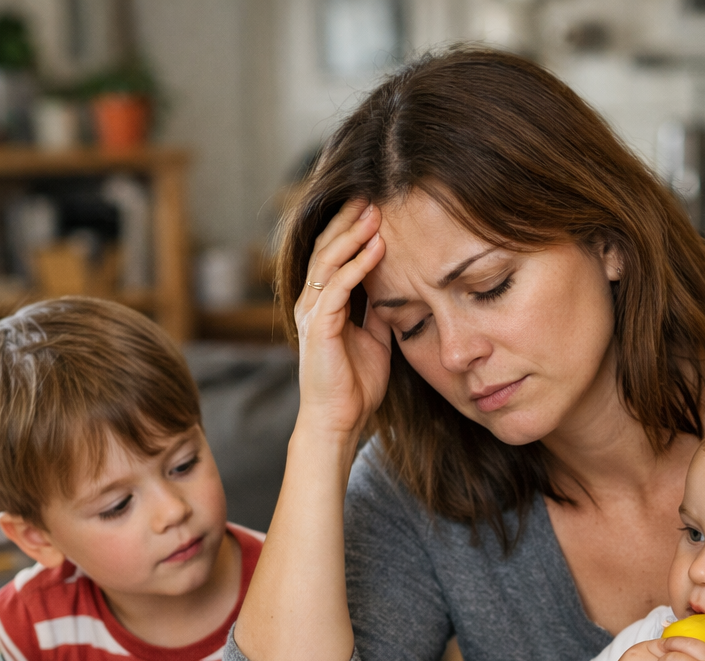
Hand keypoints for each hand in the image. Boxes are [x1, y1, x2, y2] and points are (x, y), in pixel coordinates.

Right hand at [293, 199, 389, 441]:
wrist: (340, 420)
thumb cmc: (355, 385)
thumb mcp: (375, 338)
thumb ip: (378, 310)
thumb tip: (392, 286)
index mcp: (323, 303)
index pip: (333, 254)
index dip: (351, 229)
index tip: (375, 207)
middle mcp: (312, 303)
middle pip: (326, 248)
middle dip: (349, 220)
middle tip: (373, 195)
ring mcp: (312, 313)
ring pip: (328, 260)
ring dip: (353, 234)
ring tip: (375, 212)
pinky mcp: (318, 327)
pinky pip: (337, 287)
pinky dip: (357, 265)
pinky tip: (377, 248)